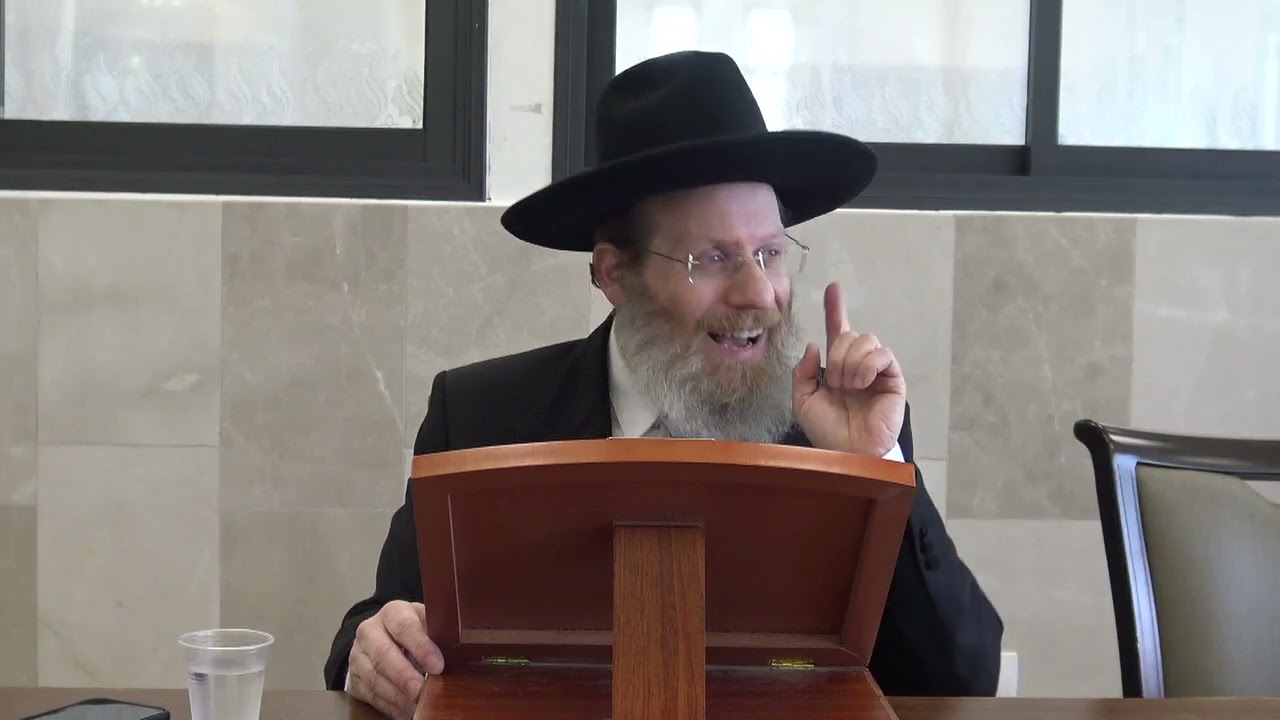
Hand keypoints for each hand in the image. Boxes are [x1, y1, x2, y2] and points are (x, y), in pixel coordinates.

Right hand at [347, 601, 443, 719]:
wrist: (383, 637)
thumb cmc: (413, 630)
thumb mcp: (426, 622)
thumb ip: (439, 630)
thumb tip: (462, 644)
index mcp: (392, 612)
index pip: (404, 626)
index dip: (421, 646)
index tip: (437, 666)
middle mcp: (370, 631)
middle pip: (382, 654)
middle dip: (403, 675)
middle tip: (421, 691)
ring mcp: (358, 655)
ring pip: (373, 677)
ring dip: (397, 696)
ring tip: (417, 706)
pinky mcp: (354, 678)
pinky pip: (370, 695)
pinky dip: (390, 706)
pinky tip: (406, 711)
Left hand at [792, 282, 905, 456]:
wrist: (848, 453)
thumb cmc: (826, 431)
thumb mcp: (803, 401)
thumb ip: (803, 372)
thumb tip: (815, 345)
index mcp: (835, 367)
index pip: (836, 331)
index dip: (835, 309)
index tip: (833, 288)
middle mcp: (856, 364)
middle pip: (849, 334)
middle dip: (836, 354)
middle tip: (834, 381)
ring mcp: (876, 371)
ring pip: (865, 340)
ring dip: (850, 361)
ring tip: (847, 386)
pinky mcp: (893, 378)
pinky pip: (883, 354)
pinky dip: (867, 365)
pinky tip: (861, 383)